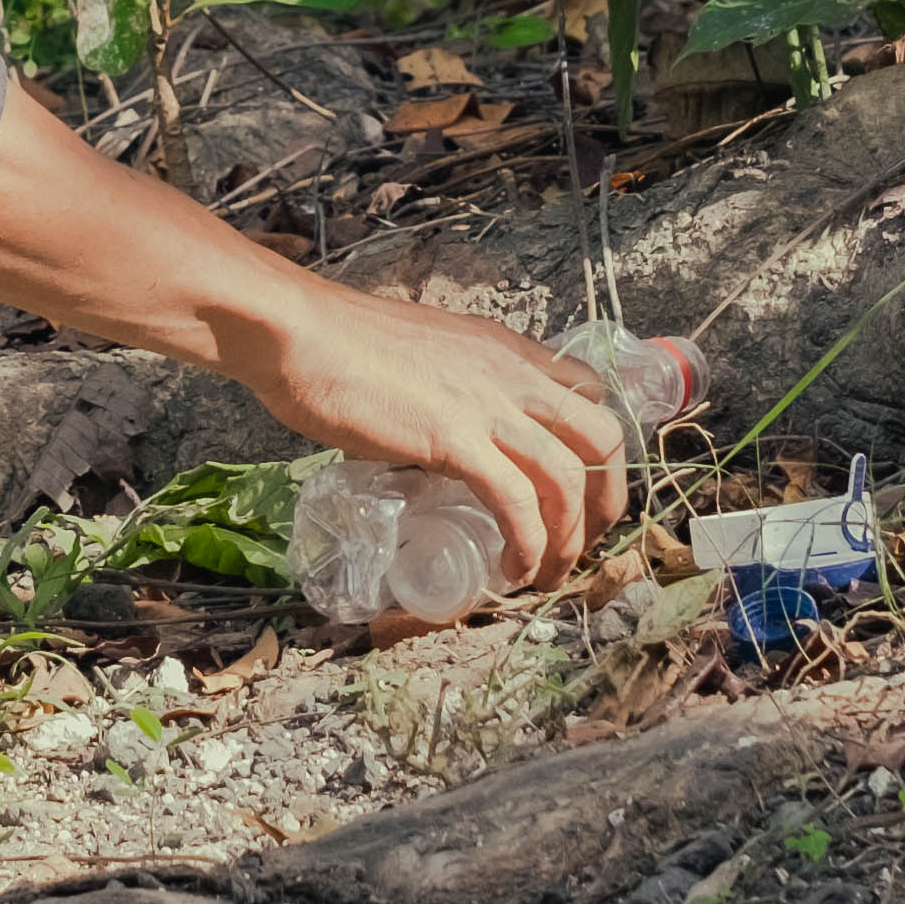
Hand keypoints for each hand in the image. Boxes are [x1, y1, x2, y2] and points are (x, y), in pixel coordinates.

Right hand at [0, 79, 627, 591]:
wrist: (296, 332)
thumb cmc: (337, 343)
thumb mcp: (418, 356)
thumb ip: (444, 388)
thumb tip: (438, 431)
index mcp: (505, 349)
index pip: (588, 390)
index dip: (600, 448)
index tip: (587, 489)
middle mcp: (511, 372)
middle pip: (602, 434)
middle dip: (608, 495)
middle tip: (583, 538)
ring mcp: (488, 404)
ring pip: (571, 475)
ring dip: (572, 534)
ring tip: (549, 571)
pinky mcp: (456, 439)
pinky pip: (519, 502)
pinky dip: (528, 544)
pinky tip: (513, 571)